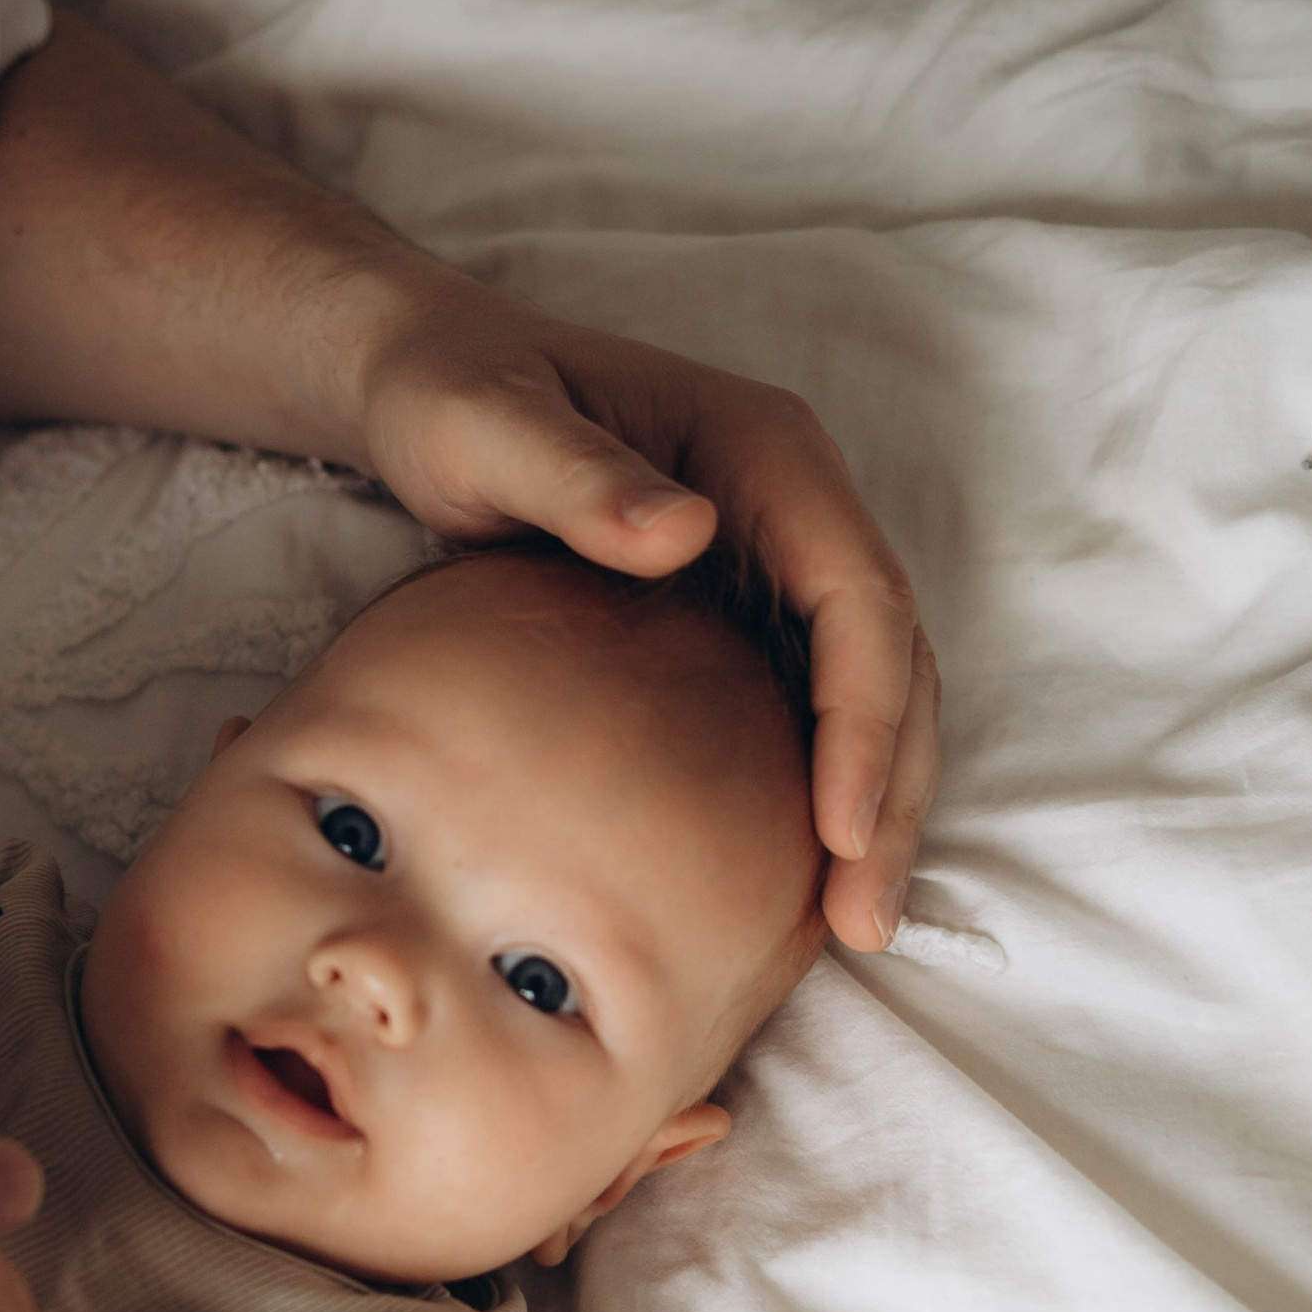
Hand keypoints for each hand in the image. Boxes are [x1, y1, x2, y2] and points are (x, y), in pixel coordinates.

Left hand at [353, 281, 937, 951]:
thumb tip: (687, 535)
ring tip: (852, 929)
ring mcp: (775, 559)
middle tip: (862, 923)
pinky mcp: (742, 611)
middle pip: (891, 659)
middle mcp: (794, 504)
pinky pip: (810, 707)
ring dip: (872, 806)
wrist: (420, 382)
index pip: (857, 596)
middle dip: (887, 791)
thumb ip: (573, 475)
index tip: (836, 831)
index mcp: (765, 451)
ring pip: (869, 693)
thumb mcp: (485, 424)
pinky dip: (821, 790)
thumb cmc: (446, 395)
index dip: (863, 719)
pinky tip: (795, 883)